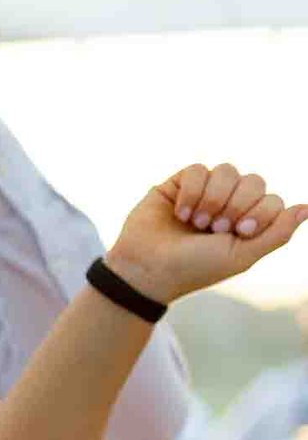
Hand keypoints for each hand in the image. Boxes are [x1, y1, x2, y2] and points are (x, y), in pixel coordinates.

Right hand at [106, 164, 307, 303]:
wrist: (147, 269)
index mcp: (247, 222)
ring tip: (196, 221)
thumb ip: (277, 233)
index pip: (272, 199)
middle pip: (253, 181)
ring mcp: (203, 193)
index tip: (237, 233)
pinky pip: (198, 170)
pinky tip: (180, 212)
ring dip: (213, 198)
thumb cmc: (194, 268)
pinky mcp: (177, 185)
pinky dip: (192, 192)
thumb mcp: (243, 255)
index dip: (258, 212)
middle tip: (214, 228)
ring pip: (227, 171)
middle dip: (235, 205)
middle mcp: (228, 205)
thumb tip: (307, 208)